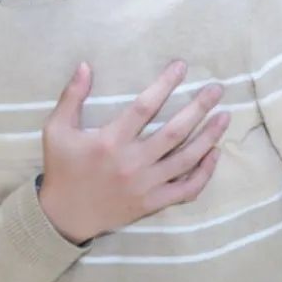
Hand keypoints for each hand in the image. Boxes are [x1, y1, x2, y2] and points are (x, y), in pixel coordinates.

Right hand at [38, 59, 228, 244]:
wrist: (64, 216)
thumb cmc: (62, 169)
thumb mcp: (56, 130)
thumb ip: (72, 96)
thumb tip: (86, 65)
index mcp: (110, 141)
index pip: (144, 106)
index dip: (165, 84)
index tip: (181, 67)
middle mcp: (132, 162)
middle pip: (175, 131)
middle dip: (199, 107)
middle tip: (217, 89)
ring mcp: (146, 185)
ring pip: (186, 159)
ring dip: (209, 136)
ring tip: (225, 117)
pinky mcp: (152, 203)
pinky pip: (186, 189)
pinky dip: (204, 173)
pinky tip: (214, 154)